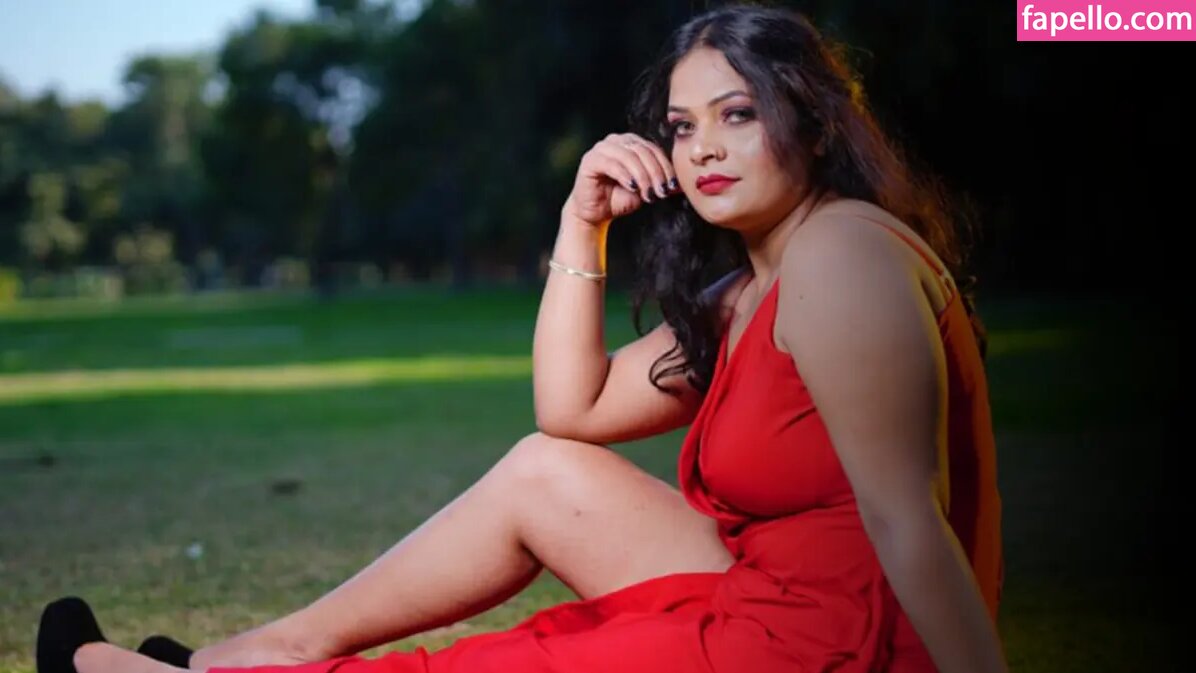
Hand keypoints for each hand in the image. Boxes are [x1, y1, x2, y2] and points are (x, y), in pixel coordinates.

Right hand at [564, 133, 681, 225]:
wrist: (596, 214)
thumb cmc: (620, 199)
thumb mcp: (645, 189)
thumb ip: (660, 182)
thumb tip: (681, 184)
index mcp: (631, 143)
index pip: (653, 149)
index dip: (666, 167)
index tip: (673, 186)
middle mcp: (616, 141)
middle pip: (643, 151)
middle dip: (656, 173)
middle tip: (662, 191)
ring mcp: (602, 148)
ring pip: (630, 156)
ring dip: (643, 176)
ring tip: (649, 194)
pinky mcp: (590, 160)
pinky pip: (612, 164)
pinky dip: (625, 176)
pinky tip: (633, 188)